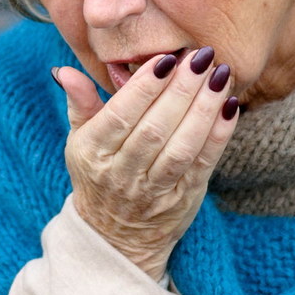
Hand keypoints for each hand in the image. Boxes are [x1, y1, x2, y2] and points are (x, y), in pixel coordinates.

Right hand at [55, 47, 239, 279]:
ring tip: (220, 74)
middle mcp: (121, 173)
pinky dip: (219, 134)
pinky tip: (229, 105)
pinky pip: (203, 163)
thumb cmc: (99, 173)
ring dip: (204, 108)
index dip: (145, 86)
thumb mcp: (81, 140)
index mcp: (93, 152)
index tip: (166, 58)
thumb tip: (65, 70)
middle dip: (181, 89)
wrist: (115, 236)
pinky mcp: (183, 198)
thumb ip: (80, 102)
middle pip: (155, 128)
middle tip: (200, 57)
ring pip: (182, 146)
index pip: (121, 114)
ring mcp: (154, 189)